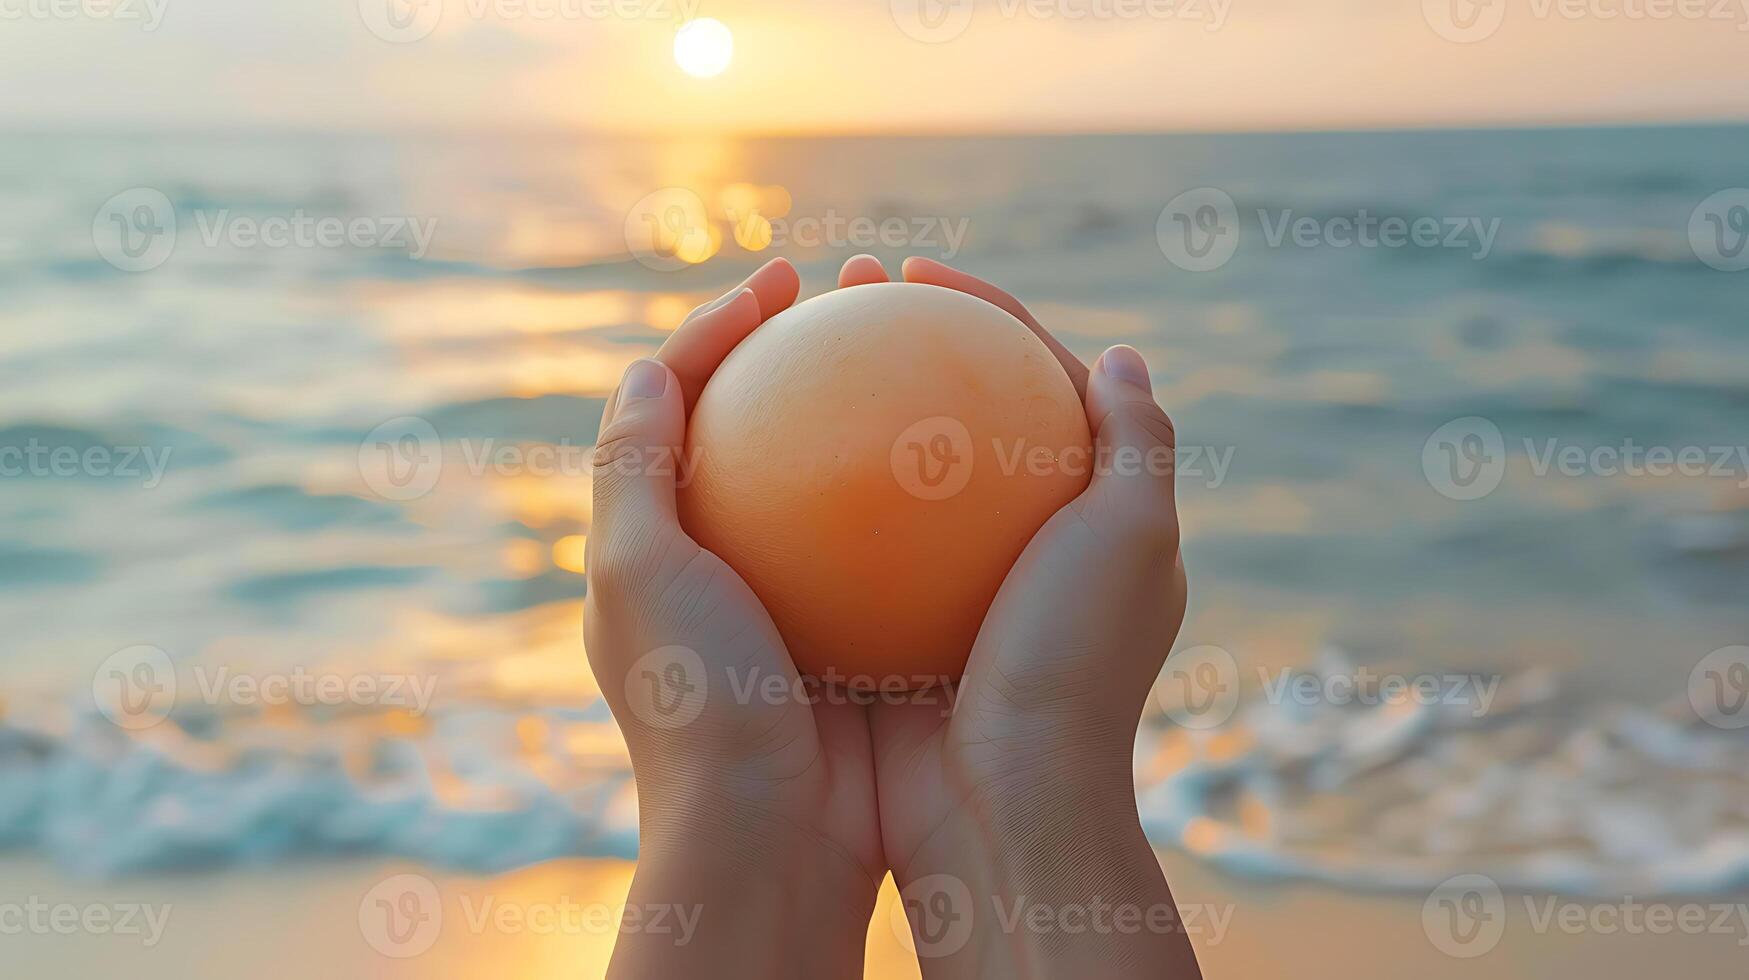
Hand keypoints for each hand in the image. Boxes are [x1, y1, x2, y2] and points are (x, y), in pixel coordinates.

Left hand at [584, 258, 883, 978]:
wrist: (768, 841)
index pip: (679, 398)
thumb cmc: (697, 702)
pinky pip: (900, 541)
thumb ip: (631, 464)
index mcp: (658, 540)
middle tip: (867, 290)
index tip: (788, 280)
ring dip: (876, 402)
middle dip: (811, 343)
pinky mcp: (862, 632)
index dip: (722, 324)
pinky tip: (980, 459)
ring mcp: (799, 598)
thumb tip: (654, 364)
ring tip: (927, 343)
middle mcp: (726, 562)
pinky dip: (929, 491)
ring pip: (840, 474)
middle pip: (766, 420)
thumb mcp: (637, 571)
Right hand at [842, 256, 1200, 976]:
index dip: (983, 308)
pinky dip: (810, 498)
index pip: (1039, 375)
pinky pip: (844, 542)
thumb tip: (1123, 354)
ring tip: (789, 356)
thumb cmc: (1071, 668)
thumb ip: (1137, 439)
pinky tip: (759, 464)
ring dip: (848, 409)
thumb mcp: (1130, 537)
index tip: (912, 272)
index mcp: (1090, 515)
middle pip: (959, 411)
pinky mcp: (892, 626)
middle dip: (901, 343)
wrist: (1003, 810)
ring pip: (893, 473)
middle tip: (840, 298)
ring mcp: (950, 586)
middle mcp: (1020, 545)